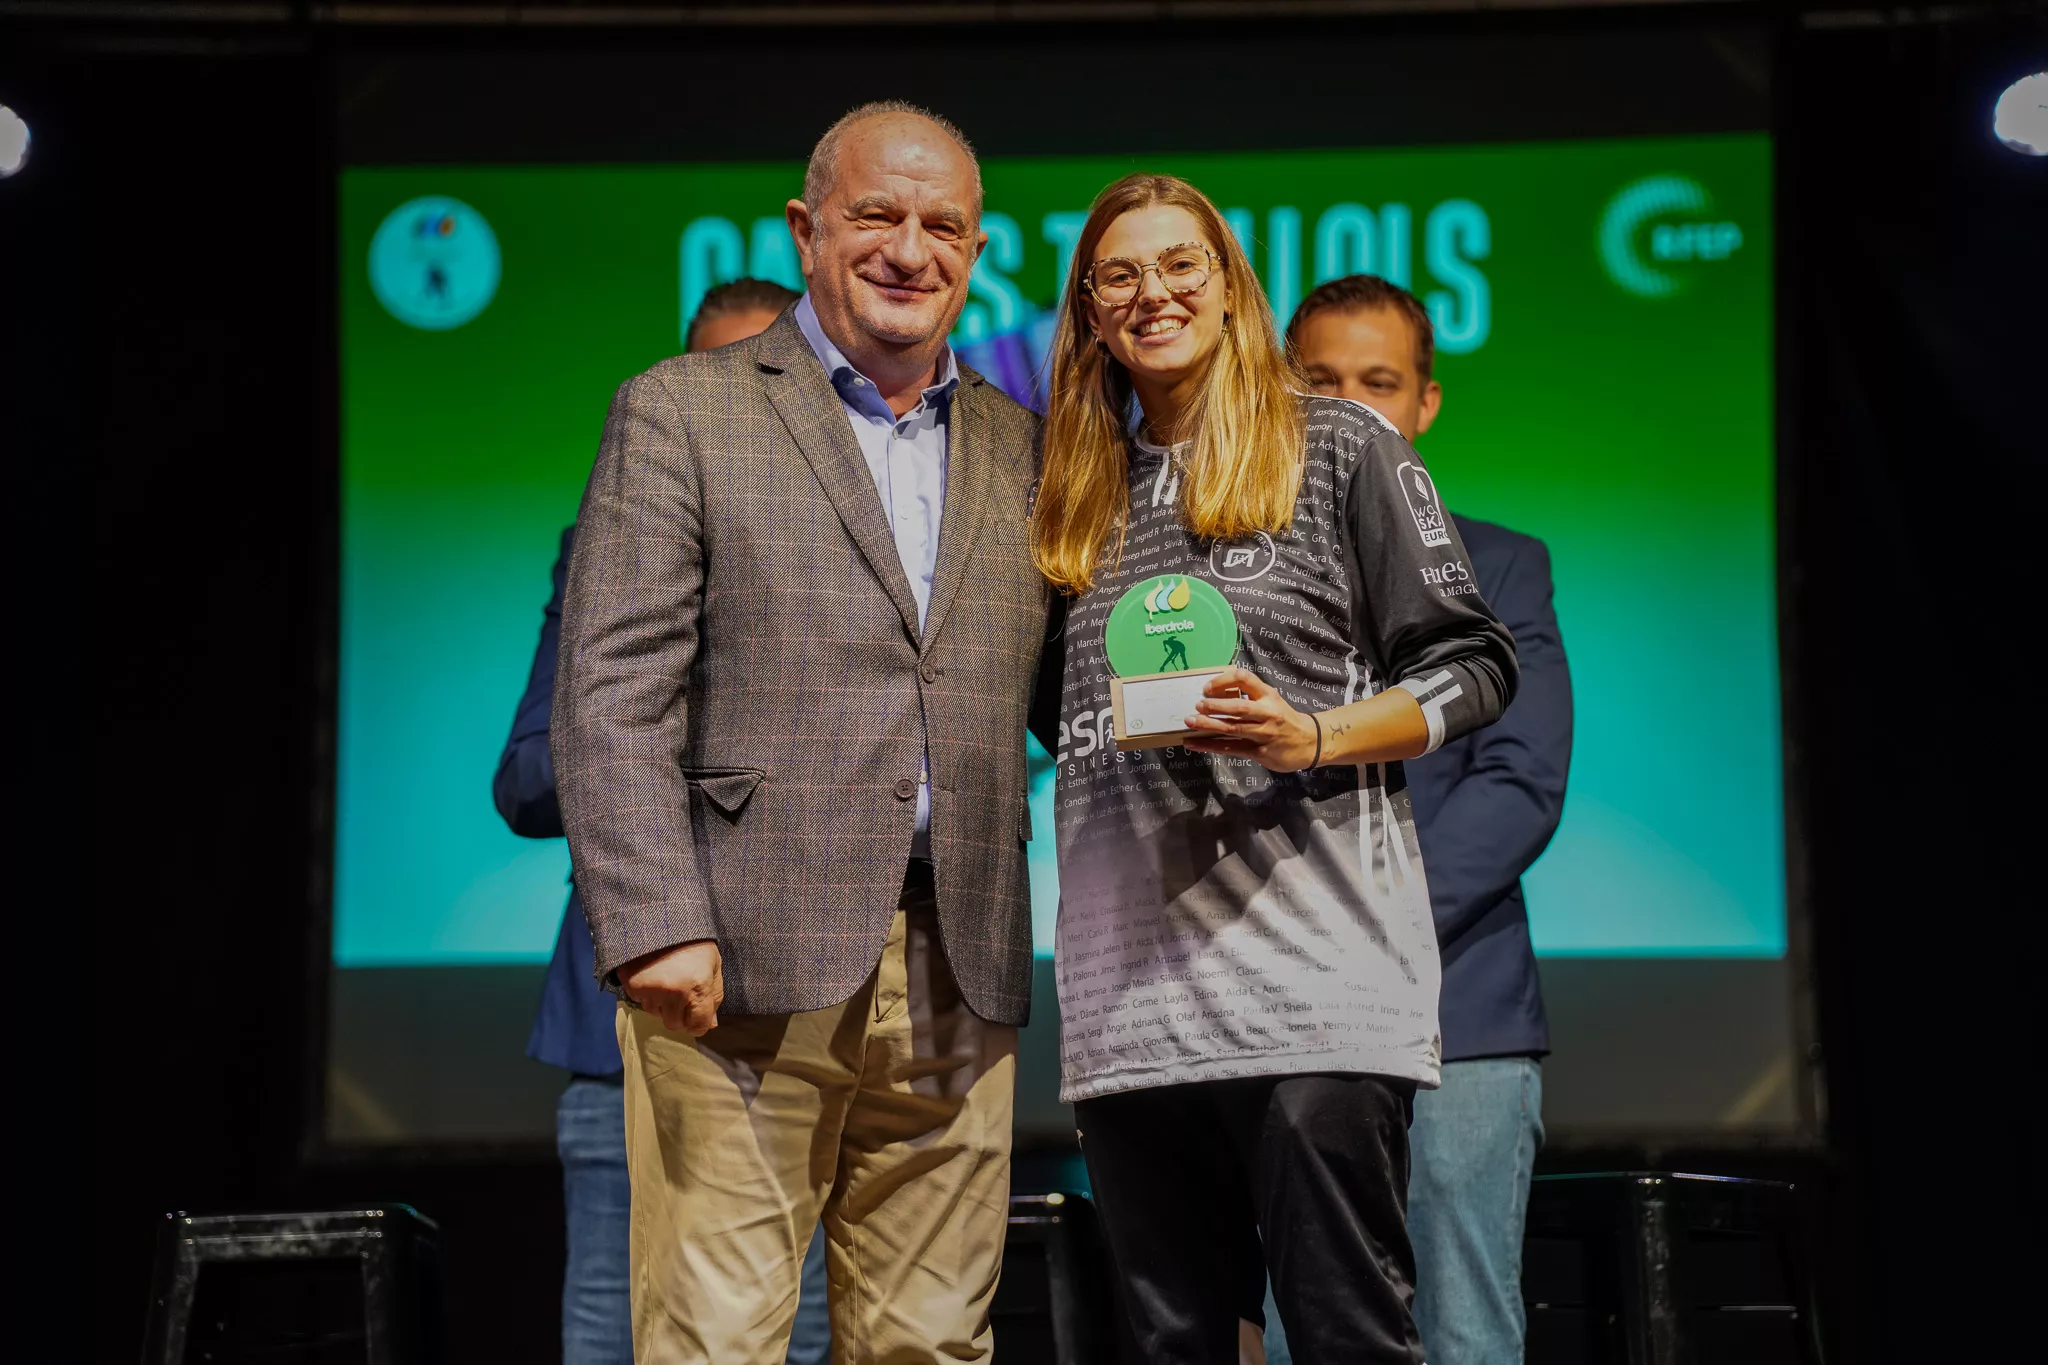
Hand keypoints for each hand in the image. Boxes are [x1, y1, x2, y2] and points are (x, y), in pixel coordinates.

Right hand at [619, 939, 723, 1035]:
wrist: (661, 915)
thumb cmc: (694, 940)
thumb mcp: (713, 965)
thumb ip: (713, 996)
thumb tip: (710, 1024)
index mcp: (698, 987)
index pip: (698, 1025)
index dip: (698, 1023)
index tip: (696, 1017)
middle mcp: (673, 993)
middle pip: (674, 1024)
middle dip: (679, 1014)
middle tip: (680, 993)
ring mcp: (650, 990)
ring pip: (655, 1013)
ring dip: (661, 1004)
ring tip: (666, 979)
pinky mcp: (631, 986)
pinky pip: (640, 1002)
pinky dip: (646, 993)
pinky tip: (653, 975)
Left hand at [1181, 665, 1319, 772]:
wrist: (1310, 742)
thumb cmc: (1284, 718)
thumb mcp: (1272, 700)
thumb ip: (1250, 695)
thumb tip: (1217, 691)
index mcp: (1268, 695)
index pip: (1244, 678)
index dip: (1223, 680)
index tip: (1207, 687)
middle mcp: (1267, 713)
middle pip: (1238, 707)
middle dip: (1215, 705)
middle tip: (1197, 705)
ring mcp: (1264, 733)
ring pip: (1233, 728)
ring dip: (1209, 725)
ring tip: (1189, 722)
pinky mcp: (1259, 752)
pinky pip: (1231, 748)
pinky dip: (1210, 746)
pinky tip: (1193, 744)